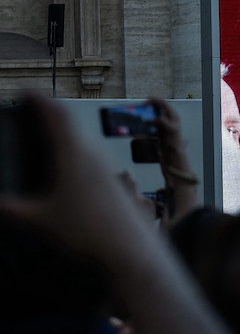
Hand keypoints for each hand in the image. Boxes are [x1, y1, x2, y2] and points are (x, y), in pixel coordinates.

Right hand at [0, 93, 151, 260]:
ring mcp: (105, 162)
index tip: (25, 89)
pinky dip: (72, 146)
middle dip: (48, 112)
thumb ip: (14, 209)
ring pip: (80, 137)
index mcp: (73, 154)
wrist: (130, 244)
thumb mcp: (42, 219)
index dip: (40, 99)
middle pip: (69, 122)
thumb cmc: (87, 230)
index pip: (56, 116)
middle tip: (29, 106)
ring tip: (42, 128)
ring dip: (62, 129)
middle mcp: (92, 152)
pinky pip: (89, 151)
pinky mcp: (111, 174)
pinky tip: (65, 158)